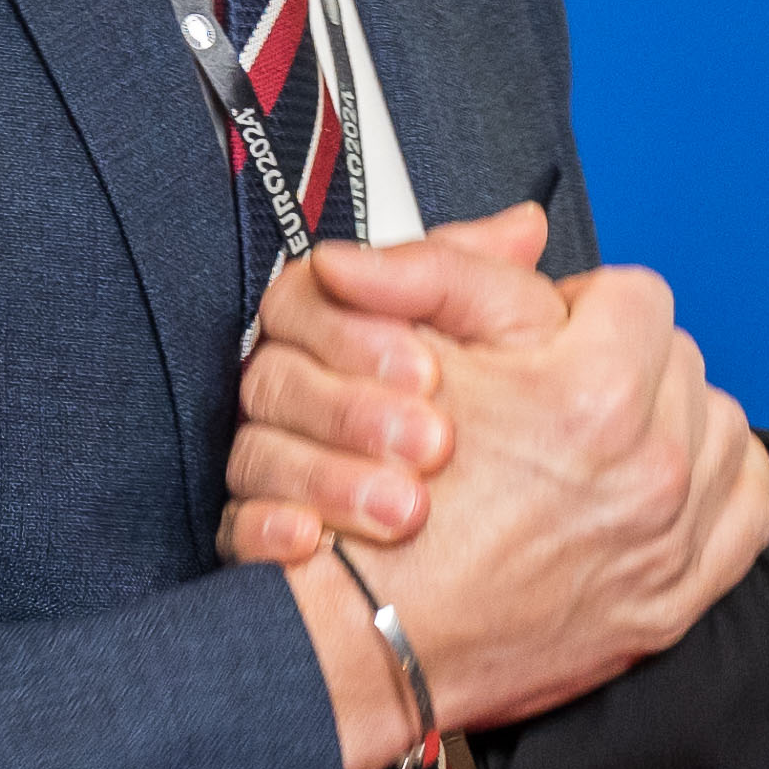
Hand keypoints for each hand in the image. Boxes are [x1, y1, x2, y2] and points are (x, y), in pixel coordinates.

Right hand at [223, 214, 553, 552]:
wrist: (531, 542)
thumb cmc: (519, 424)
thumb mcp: (522, 336)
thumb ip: (505, 277)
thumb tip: (519, 226)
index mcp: (344, 328)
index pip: (301, 303)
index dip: (354, 333)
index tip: (425, 369)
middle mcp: (305, 391)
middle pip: (274, 378)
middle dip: (353, 410)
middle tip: (432, 443)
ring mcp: (280, 462)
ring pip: (257, 453)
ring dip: (329, 477)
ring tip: (407, 509)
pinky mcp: (268, 534)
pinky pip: (236, 528)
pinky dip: (269, 529)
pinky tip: (314, 538)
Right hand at [231, 211, 768, 768]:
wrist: (368, 640)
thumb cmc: (378, 509)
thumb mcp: (409, 353)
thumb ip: (465, 268)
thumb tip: (523, 226)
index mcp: (594, 395)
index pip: (635, 295)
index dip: (580, 309)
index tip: (546, 339)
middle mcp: (651, 470)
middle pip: (679, 358)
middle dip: (625, 362)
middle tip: (558, 394)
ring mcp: (670, 541)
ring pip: (720, 425)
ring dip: (673, 421)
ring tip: (604, 439)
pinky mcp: (674, 601)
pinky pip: (748, 508)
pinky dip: (718, 487)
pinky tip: (664, 485)